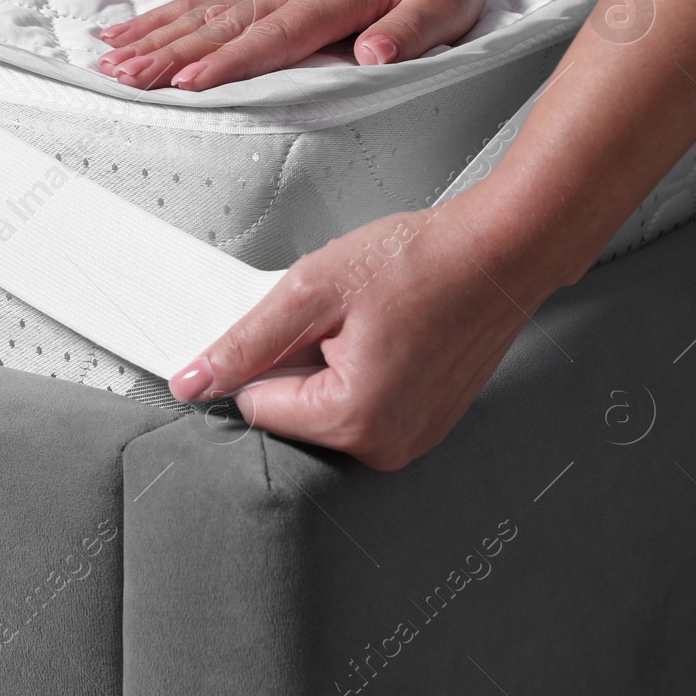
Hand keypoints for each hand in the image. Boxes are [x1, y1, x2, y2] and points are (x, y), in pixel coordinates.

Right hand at [95, 0, 487, 90]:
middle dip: (168, 55)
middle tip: (126, 79)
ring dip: (151, 39)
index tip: (189, 83)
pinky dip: (156, 19)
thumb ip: (412, 30)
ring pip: (198, 15)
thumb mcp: (449, 1)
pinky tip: (119, 34)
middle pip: (218, 27)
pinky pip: (197, 5)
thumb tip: (374, 56)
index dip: (229, 63)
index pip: (273, 38)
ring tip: (109, 63)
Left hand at [167, 195, 572, 469]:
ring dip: (332, 364)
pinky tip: (389, 334)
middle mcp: (385, 445)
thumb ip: (244, 342)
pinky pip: (364, 404)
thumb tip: (193, 381)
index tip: (300, 321)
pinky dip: (362, 370)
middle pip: (292, 411)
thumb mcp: (311, 291)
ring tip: (372, 323)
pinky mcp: (425, 425)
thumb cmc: (424, 262)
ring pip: (326, 407)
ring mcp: (410, 440)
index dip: (266, 354)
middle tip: (343, 317)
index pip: (257, 405)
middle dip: (301, 361)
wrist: (502, 250)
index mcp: (353, 420)